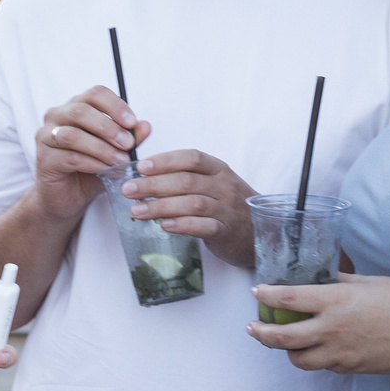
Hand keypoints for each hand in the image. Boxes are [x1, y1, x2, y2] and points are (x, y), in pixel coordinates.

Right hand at [32, 87, 149, 219]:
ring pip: (73, 135)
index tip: (133, 123)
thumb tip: (145, 126)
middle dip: (109, 127)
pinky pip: (69, 157)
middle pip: (81, 110)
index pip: (95, 94)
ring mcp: (46, 137)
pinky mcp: (44, 159)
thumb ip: (129, 138)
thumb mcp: (116, 152)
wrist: (69, 198)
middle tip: (128, 144)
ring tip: (121, 160)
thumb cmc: (91, 169)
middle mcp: (57, 116)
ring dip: (101, 147)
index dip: (115, 106)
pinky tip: (107, 170)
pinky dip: (92, 163)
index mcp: (75, 107)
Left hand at [117, 148, 255, 267]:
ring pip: (193, 203)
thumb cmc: (228, 205)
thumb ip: (186, 176)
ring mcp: (227, 209)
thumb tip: (145, 174)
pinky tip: (164, 225)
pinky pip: (204, 227)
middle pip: (187, 181)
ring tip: (137, 211)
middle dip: (154, 185)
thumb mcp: (213, 183)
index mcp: (219, 169)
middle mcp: (224, 186)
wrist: (260, 232)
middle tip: (129, 190)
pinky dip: (183, 225)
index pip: (191, 158)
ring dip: (161, 206)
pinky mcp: (227, 232)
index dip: (165, 161)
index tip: (140, 167)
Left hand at [245, 272, 389, 371]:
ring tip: (285, 342)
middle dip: (262, 333)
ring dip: (287, 351)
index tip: (256, 292)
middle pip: (283, 337)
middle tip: (253, 328)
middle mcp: (333, 329)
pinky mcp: (352, 368)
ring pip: (299, 360)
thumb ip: (340, 282)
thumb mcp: (369, 281)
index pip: (289, 298)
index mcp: (336, 301)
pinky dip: (316, 358)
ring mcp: (341, 353)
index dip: (268, 295)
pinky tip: (319, 348)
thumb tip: (321, 280)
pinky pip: (324, 366)